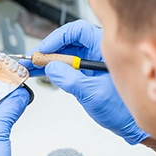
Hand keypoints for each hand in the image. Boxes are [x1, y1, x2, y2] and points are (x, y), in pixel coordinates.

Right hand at [22, 20, 149, 143]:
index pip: (78, 32)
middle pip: (66, 42)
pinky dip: (49, 69)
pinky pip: (63, 66)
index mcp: (104, 50)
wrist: (125, 122)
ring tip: (29, 66)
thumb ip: (71, 80)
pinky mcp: (81, 73)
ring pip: (62, 54)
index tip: (44, 50)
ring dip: (45, 60)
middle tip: (31, 60)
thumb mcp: (94, 94)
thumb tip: (51, 68)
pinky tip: (38, 72)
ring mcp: (87, 63)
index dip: (58, 38)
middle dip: (46, 51)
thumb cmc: (121, 108)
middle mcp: (95, 53)